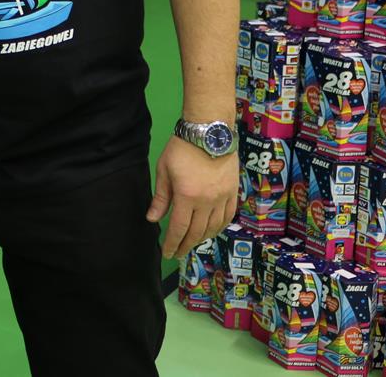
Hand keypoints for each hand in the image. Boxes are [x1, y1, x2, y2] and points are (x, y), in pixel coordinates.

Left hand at [147, 136, 237, 259]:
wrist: (210, 132)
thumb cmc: (182, 148)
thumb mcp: (164, 170)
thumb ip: (161, 197)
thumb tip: (152, 219)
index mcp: (187, 196)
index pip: (178, 228)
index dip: (172, 243)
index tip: (167, 253)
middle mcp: (206, 202)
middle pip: (196, 232)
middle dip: (185, 245)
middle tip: (178, 253)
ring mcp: (222, 198)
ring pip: (213, 227)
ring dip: (202, 239)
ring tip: (192, 244)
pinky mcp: (233, 192)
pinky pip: (228, 217)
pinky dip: (219, 228)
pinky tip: (212, 231)